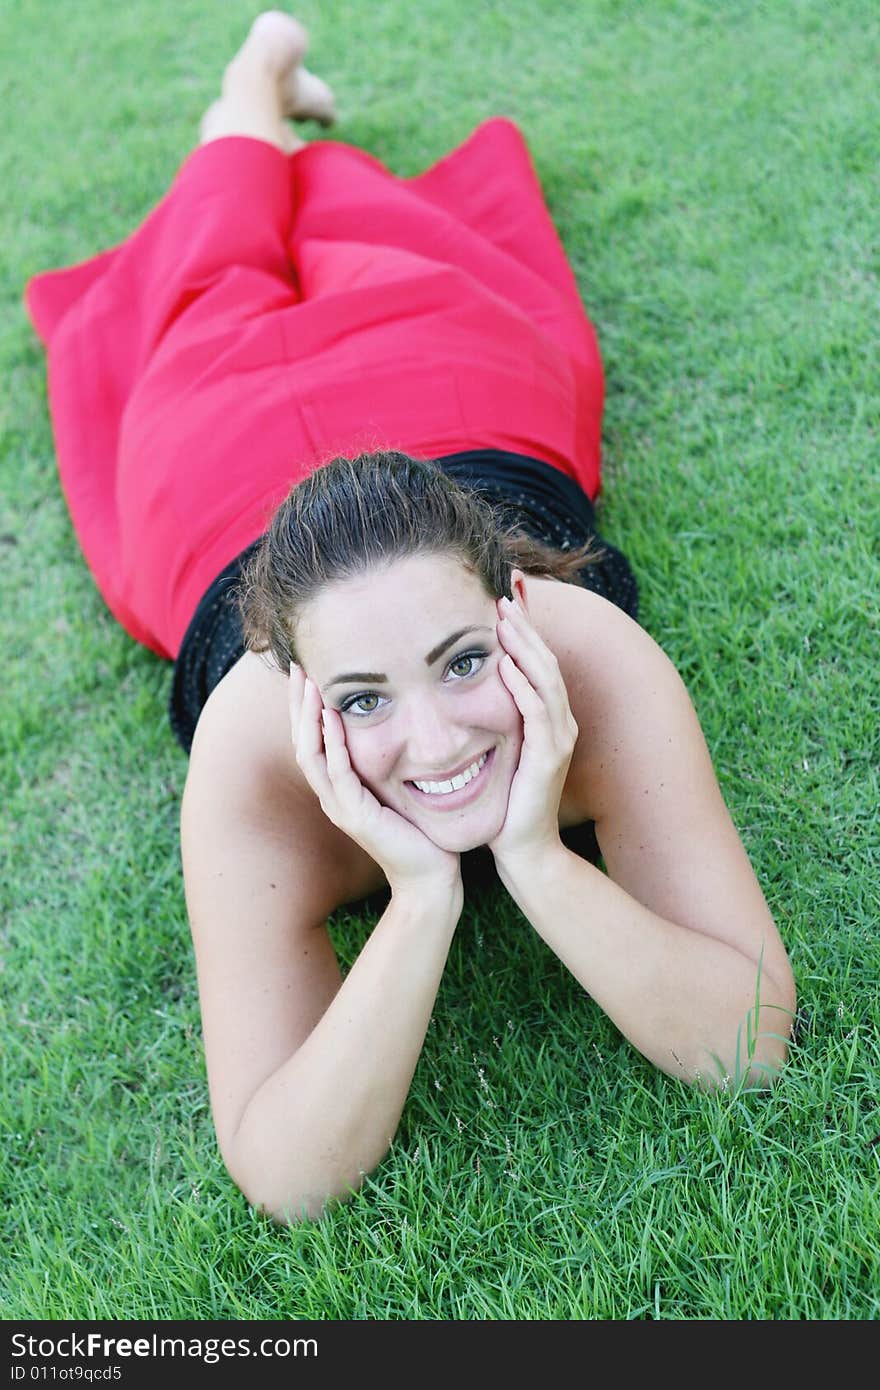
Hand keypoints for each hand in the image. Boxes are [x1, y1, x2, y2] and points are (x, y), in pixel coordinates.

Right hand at [289, 663, 461, 898]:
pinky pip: (337, 772)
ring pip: (311, 754)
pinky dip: (332, 743)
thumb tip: (399, 720)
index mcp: (339, 788)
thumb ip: (389, 758)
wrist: (431, 876)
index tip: (306, 670)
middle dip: (298, 703)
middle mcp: (332, 796)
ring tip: (309, 682)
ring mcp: (340, 807)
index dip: (305, 706)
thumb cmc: (421, 830)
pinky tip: (332, 716)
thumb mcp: (399, 785)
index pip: (311, 739)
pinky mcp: (355, 816)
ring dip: (308, 716)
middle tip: (296, 666)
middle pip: (301, 741)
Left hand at [487, 596, 577, 867]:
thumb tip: (461, 687)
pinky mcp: (550, 758)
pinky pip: (539, 714)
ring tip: (505, 618)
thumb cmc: (504, 801)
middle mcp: (559, 722)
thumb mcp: (495, 749)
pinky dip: (524, 687)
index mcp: (546, 717)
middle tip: (503, 593)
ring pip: (545, 679)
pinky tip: (508, 666)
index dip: (522, 629)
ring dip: (525, 646)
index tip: (500, 597)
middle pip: (545, 660)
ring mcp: (558, 738)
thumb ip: (488, 717)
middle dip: (524, 626)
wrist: (522, 850)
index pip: (536, 662)